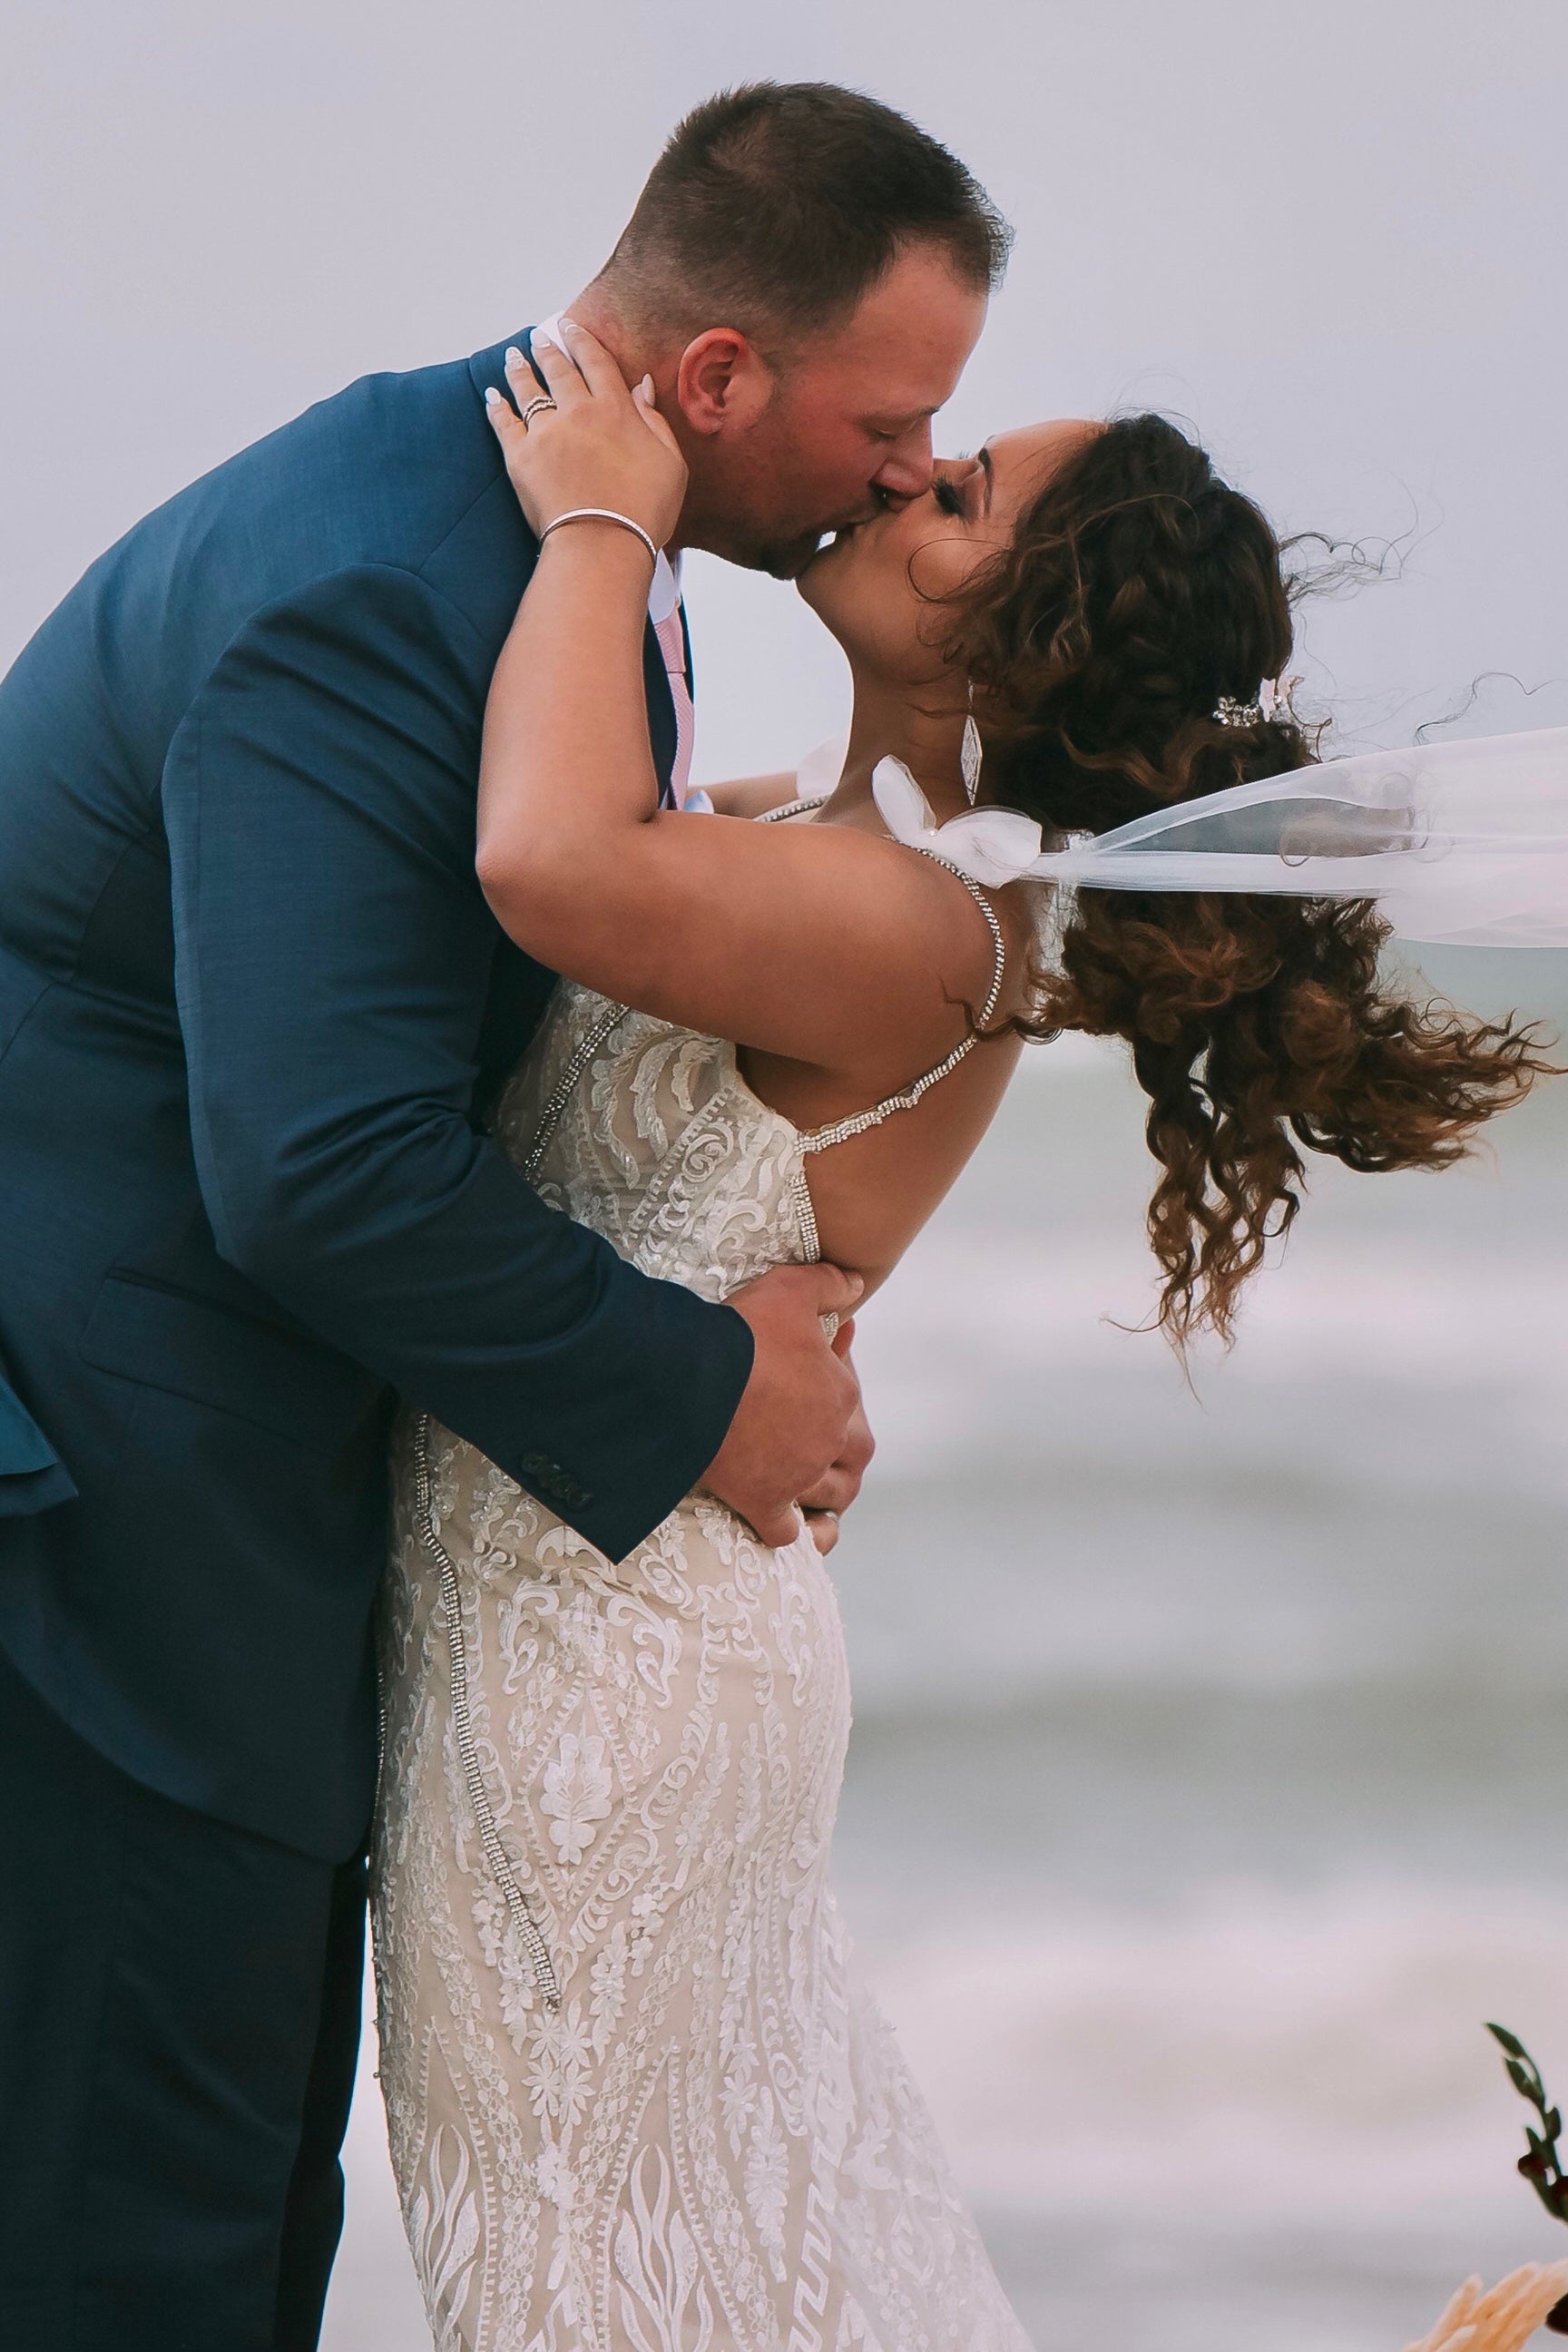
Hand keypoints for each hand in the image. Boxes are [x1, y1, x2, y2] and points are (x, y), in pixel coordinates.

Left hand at [485, 321, 687, 554]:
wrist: (603, 544)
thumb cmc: (645, 511)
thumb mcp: (670, 463)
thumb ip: (655, 420)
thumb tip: (641, 385)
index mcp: (615, 409)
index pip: (595, 362)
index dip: (582, 340)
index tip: (571, 326)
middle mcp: (578, 412)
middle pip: (558, 370)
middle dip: (548, 349)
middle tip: (539, 336)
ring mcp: (546, 432)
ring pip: (529, 390)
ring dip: (520, 370)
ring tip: (513, 357)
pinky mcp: (520, 457)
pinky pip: (504, 423)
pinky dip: (497, 406)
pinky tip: (492, 396)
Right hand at [703, 1264, 866, 1549]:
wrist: (689, 1375)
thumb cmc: (740, 1331)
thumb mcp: (790, 1289)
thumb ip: (829, 1284)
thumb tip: (859, 1283)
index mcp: (841, 1394)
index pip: (850, 1400)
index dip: (833, 1391)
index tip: (807, 1384)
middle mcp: (829, 1440)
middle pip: (853, 1457)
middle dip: (842, 1451)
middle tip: (819, 1440)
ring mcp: (798, 1475)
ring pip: (830, 1496)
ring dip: (825, 1493)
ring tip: (811, 1485)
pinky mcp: (763, 1501)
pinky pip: (785, 1532)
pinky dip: (787, 1531)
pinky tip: (776, 1519)